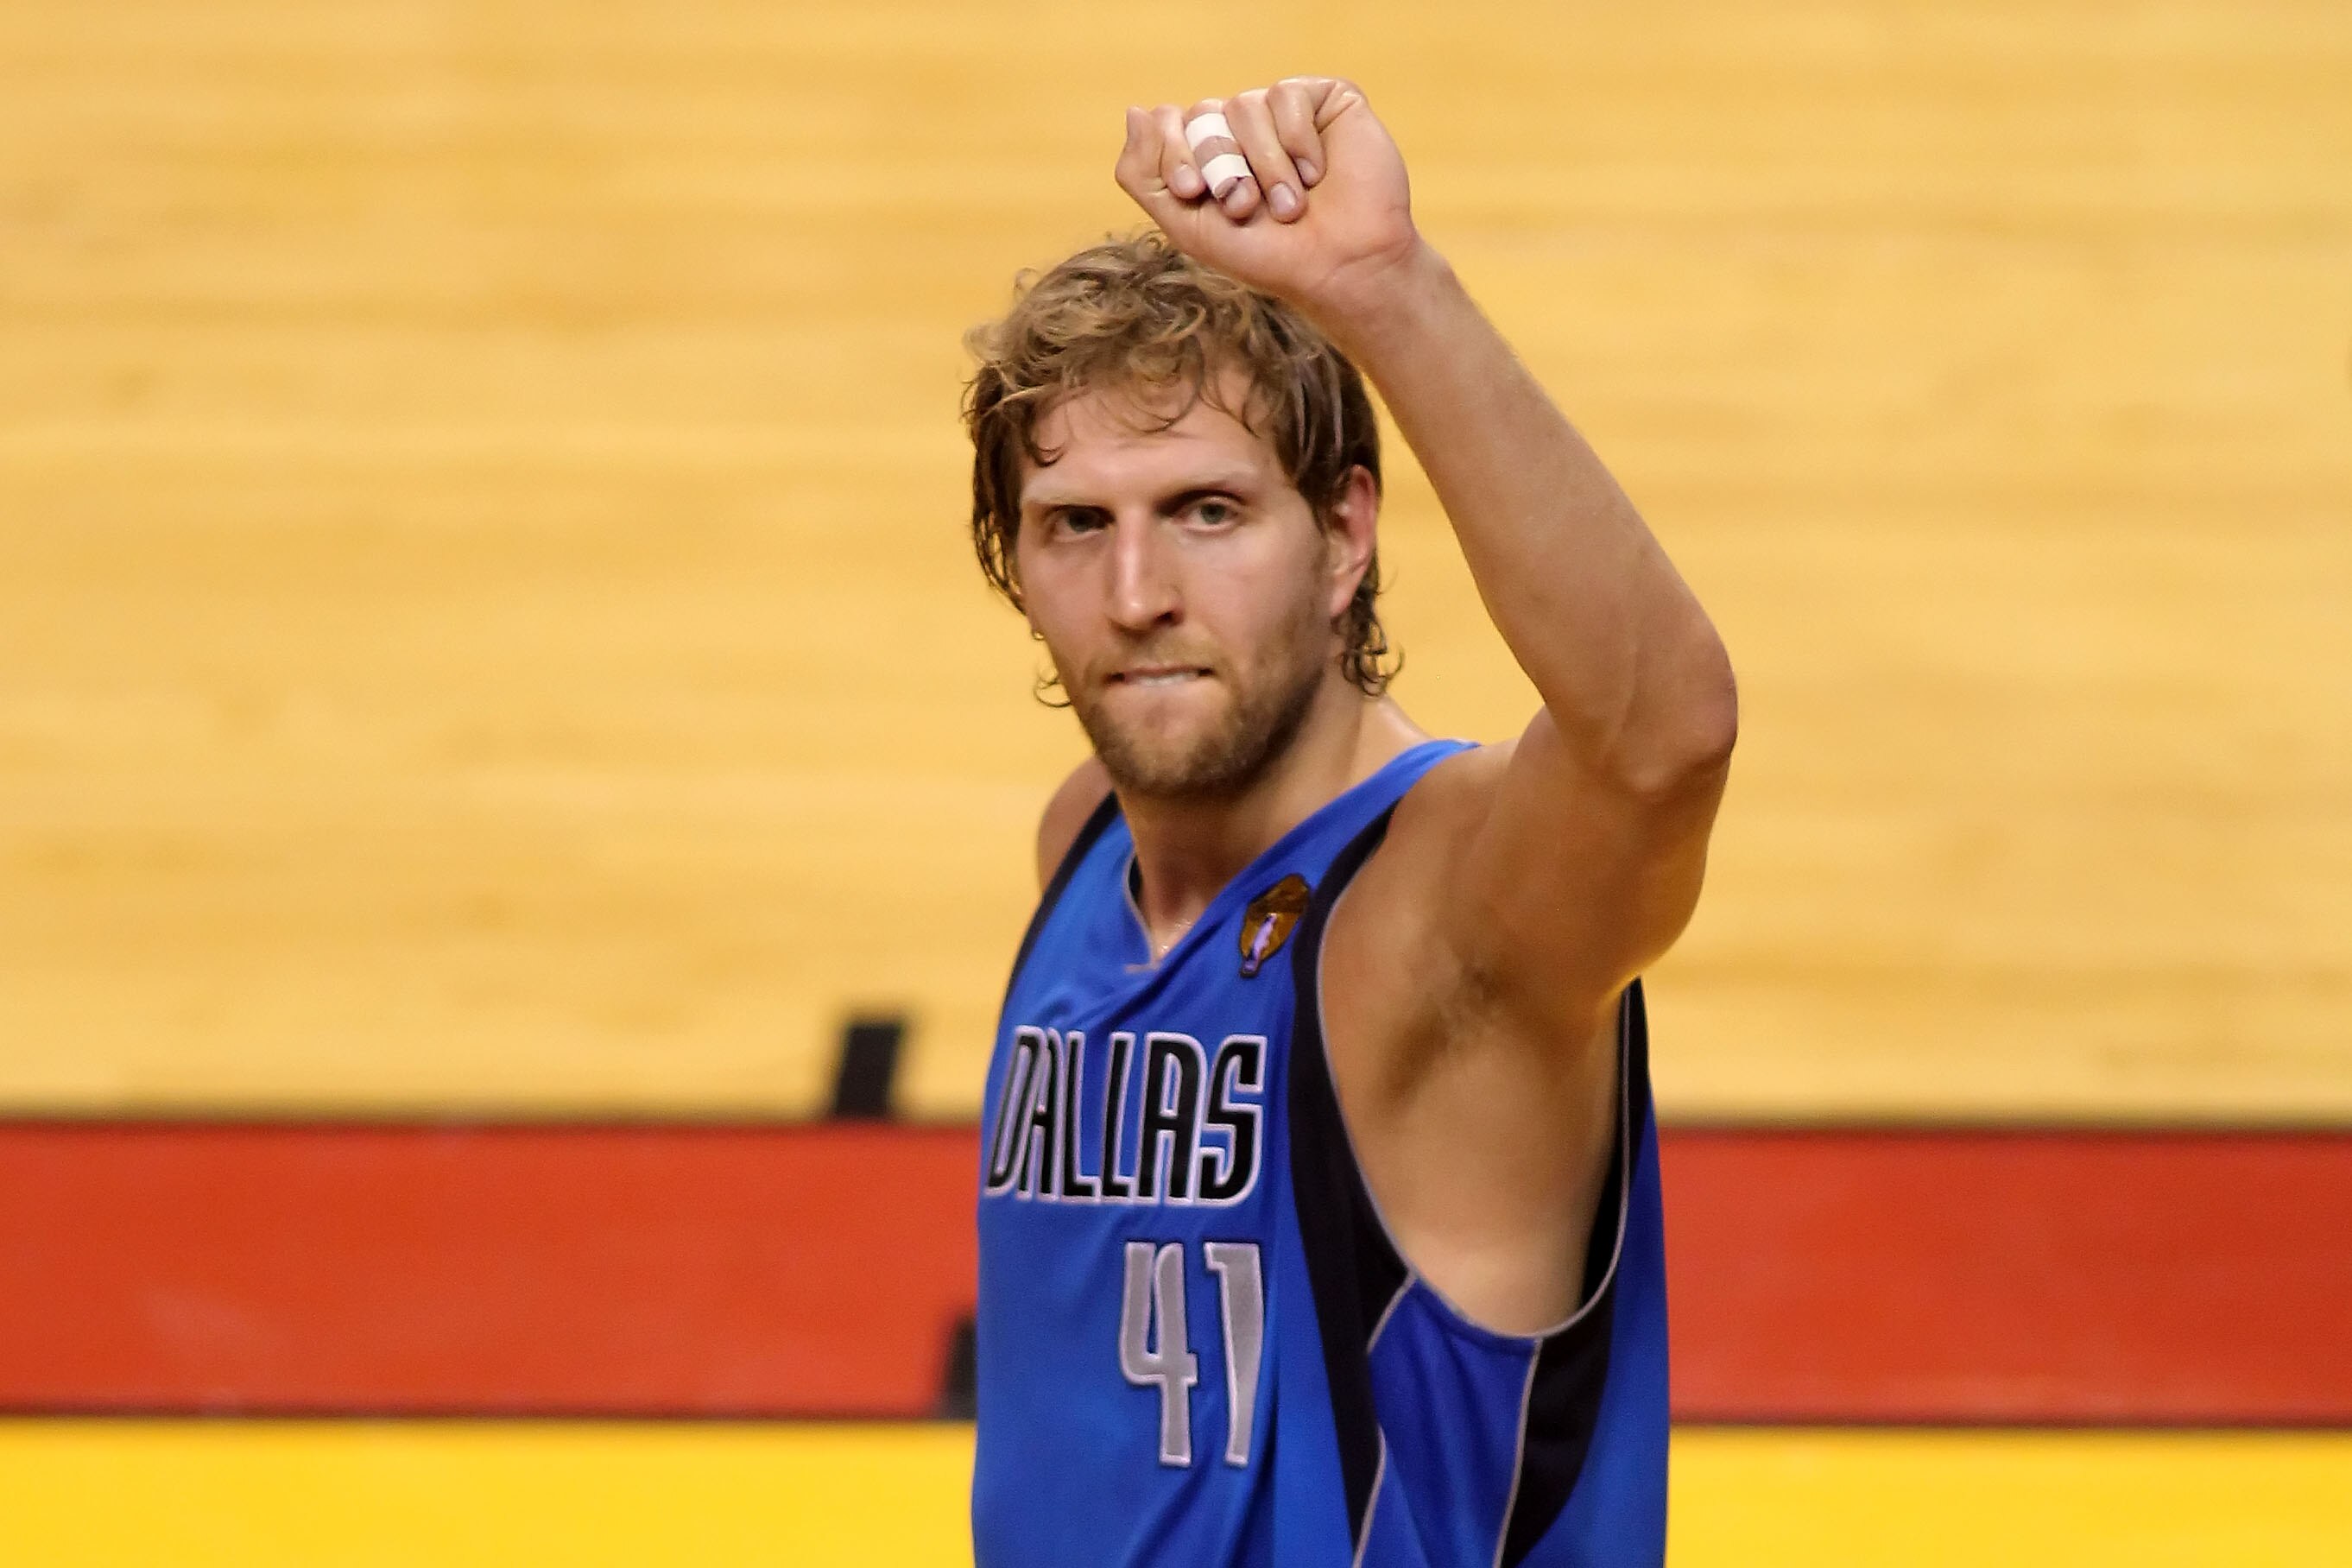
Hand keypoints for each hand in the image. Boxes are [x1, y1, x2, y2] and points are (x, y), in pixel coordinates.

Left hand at [1114, 78, 1420, 321]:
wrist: (1340, 268)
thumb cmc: (1268, 256)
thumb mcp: (1188, 226)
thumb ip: (1144, 174)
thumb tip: (1135, 111)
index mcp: (1208, 153)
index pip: (1168, 123)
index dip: (1174, 154)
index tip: (1190, 191)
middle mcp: (1243, 127)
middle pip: (1203, 114)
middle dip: (1220, 167)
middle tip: (1246, 207)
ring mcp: (1284, 112)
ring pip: (1245, 105)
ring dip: (1264, 166)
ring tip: (1290, 205)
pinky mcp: (1326, 100)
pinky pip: (1288, 95)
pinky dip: (1298, 142)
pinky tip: (1317, 174)